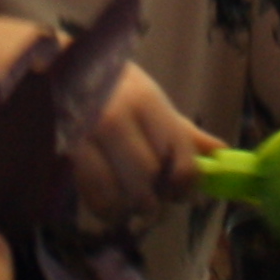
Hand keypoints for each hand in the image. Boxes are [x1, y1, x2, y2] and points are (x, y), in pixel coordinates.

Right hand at [68, 66, 211, 225]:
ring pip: (119, 190)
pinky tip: (108, 206)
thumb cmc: (114, 91)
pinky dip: (105, 209)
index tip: (179, 193)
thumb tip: (221, 153)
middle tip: (152, 205)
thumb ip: (184, 133)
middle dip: (155, 199)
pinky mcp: (63, 150)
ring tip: (129, 208)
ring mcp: (86, 133)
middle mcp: (117, 115)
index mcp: (146, 101)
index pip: (180, 152)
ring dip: (129, 208)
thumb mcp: (150, 103)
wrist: (58, 70)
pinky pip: (91, 194)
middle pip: (148, 174)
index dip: (185, 183)